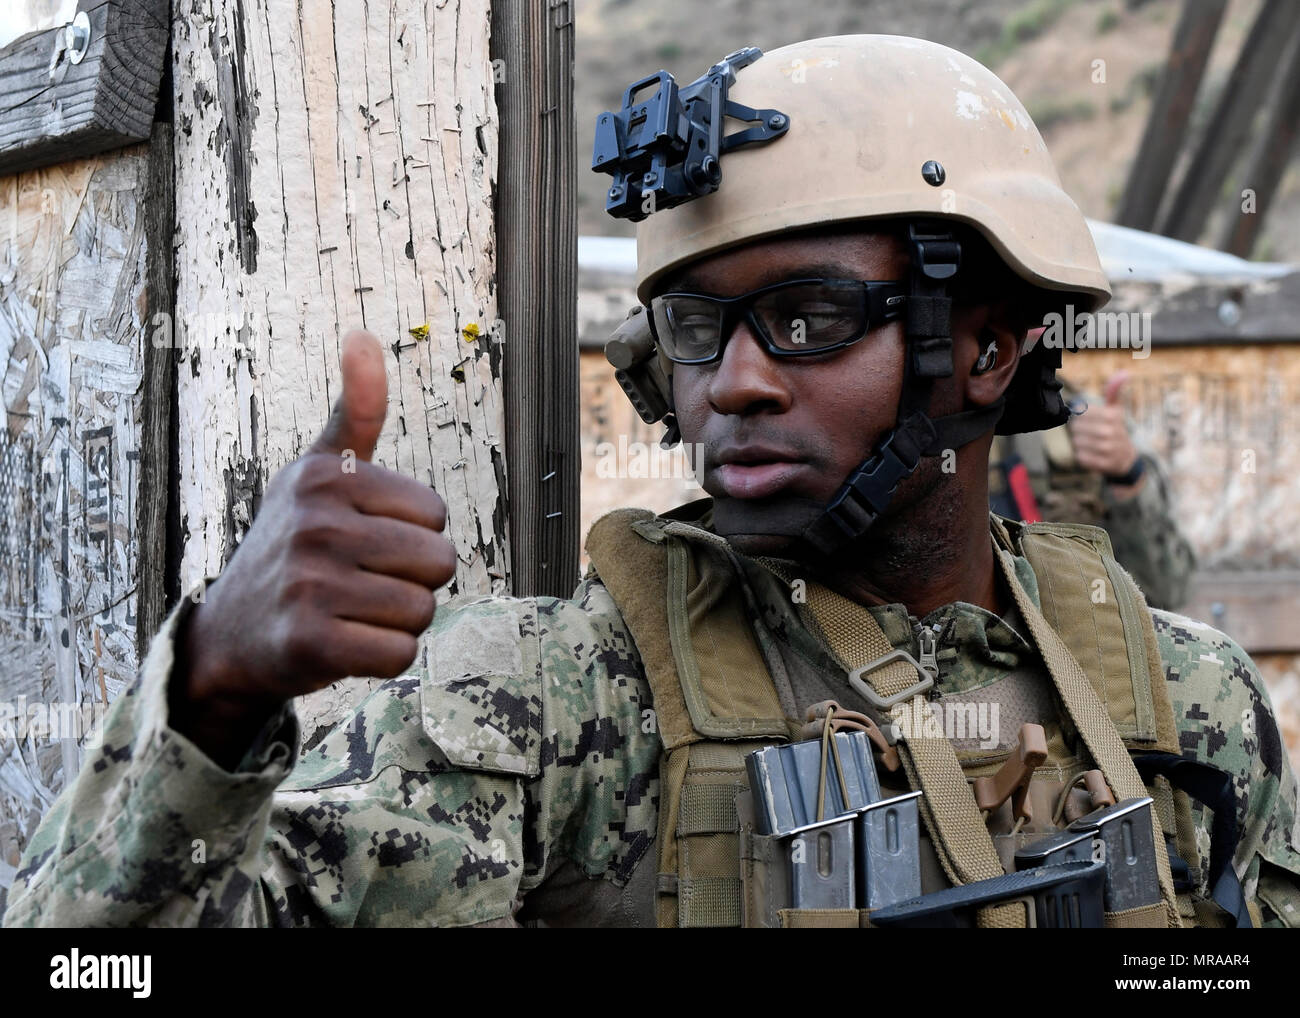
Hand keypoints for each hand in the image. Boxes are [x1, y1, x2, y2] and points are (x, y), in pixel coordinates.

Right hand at [172, 330, 455, 761]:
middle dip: (411, 580)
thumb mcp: (318, 471)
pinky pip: (401, 653)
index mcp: (326, 477)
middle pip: (439, 562)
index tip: (364, 540)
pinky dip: (383, 657)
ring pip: (423, 610)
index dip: (412, 535)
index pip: (436, 515)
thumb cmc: (294, 544)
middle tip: (360, 583)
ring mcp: (309, 583)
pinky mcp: (309, 642)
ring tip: (351, 612)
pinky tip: (345, 643)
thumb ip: (356, 411)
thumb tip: (364, 335)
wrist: (232, 632)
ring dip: (397, 621)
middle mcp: (314, 523)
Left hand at [1068, 371, 1140, 485]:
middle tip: (1091, 434)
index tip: (1091, 421)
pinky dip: (1083, 456)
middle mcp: (1110, 432)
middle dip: (1080, 431)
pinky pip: (1080, 457)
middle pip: (1076, 428)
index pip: (1080, 413)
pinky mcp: (1102, 464)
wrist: (1126, 458)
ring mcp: (1107, 449)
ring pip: (1076, 443)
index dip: (1081, 417)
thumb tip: (1125, 373)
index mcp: (1112, 415)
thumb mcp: (1116, 409)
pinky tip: (1093, 454)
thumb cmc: (1116, 430)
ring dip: (1081, 444)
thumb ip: (1114, 391)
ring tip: (1092, 444)